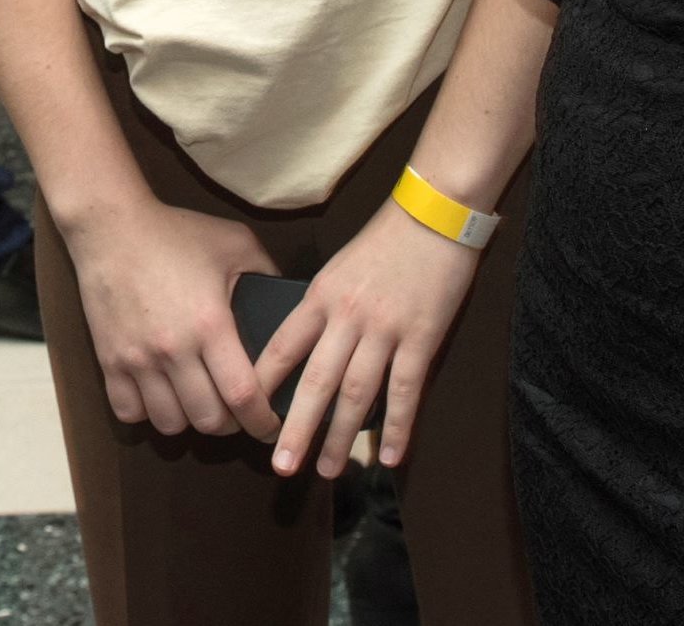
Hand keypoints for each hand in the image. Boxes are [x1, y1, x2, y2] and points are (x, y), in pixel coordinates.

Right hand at [58, 192, 279, 441]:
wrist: (111, 226)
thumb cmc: (175, 233)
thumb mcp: (235, 242)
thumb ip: (267, 272)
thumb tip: (289, 304)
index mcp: (211, 324)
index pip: (243, 395)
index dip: (262, 421)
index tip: (271, 426)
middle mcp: (174, 349)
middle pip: (208, 419)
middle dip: (230, 424)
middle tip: (235, 413)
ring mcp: (137, 358)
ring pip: (169, 423)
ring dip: (189, 421)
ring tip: (197, 404)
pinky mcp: (109, 360)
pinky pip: (129, 412)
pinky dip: (146, 414)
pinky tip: (158, 396)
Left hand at [252, 196, 485, 478]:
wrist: (435, 214)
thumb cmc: (384, 240)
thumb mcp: (339, 267)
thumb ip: (321, 306)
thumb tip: (303, 347)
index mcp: (320, 295)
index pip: (282, 347)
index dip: (263, 385)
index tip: (248, 416)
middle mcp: (347, 316)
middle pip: (315, 381)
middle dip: (296, 428)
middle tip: (281, 465)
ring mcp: (385, 328)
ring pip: (357, 393)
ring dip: (340, 436)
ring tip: (328, 470)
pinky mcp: (422, 337)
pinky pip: (406, 390)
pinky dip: (398, 427)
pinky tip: (389, 457)